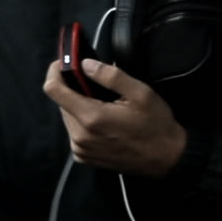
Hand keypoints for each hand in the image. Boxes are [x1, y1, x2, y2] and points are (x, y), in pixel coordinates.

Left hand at [42, 58, 186, 177]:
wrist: (167, 158)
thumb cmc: (155, 125)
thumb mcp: (140, 93)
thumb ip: (110, 76)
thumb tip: (85, 64)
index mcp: (91, 118)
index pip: (54, 90)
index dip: (55, 71)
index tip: (63, 63)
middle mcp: (80, 136)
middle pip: (61, 102)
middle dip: (73, 89)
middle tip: (95, 83)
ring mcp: (80, 150)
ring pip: (67, 116)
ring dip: (79, 105)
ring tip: (104, 103)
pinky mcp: (84, 157)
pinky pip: (74, 131)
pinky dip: (83, 121)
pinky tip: (103, 120)